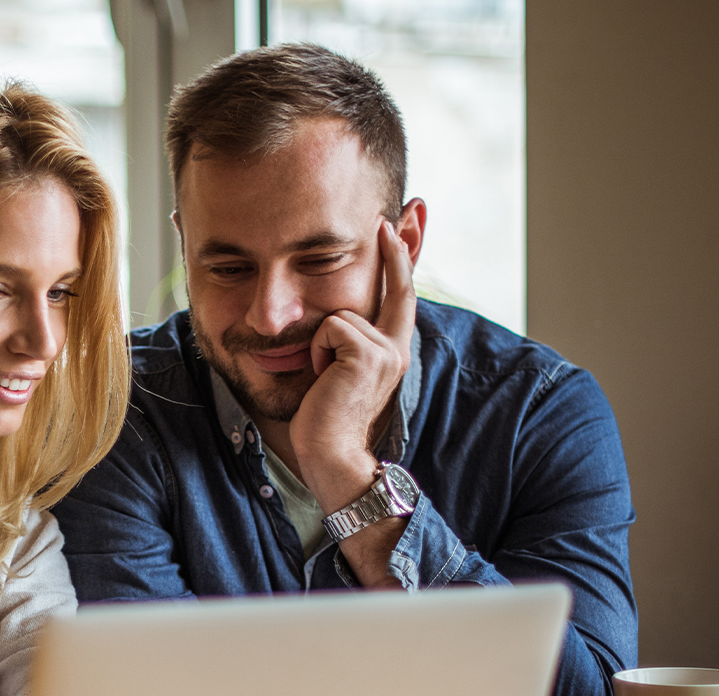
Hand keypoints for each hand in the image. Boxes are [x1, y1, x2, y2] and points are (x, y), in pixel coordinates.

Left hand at [289, 219, 417, 513]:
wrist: (331, 455)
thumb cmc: (324, 421)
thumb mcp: (336, 373)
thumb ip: (342, 343)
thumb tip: (332, 319)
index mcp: (391, 352)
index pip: (401, 298)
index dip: (401, 261)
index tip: (396, 227)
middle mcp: (397, 348)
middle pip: (395, 287)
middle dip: (394, 250)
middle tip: (385, 218)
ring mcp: (386, 350)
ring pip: (340, 314)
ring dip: (321, 342)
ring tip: (324, 376)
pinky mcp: (368, 353)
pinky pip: (330, 327)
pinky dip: (317, 350)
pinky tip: (323, 377)